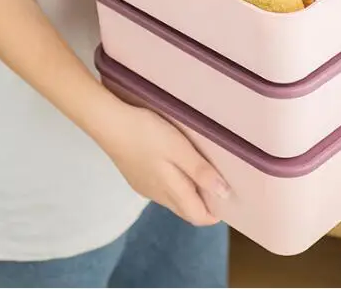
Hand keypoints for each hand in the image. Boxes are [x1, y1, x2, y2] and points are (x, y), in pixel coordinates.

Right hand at [95, 98, 229, 225]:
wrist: (109, 123)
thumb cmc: (147, 134)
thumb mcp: (180, 149)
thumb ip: (201, 172)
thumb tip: (225, 195)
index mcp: (171, 191)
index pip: (197, 216)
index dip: (215, 213)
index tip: (231, 200)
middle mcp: (158, 195)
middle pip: (187, 210)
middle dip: (206, 204)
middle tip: (223, 185)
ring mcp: (145, 187)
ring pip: (174, 199)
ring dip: (191, 192)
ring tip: (205, 172)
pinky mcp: (136, 176)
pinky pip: (162, 188)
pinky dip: (176, 184)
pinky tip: (179, 165)